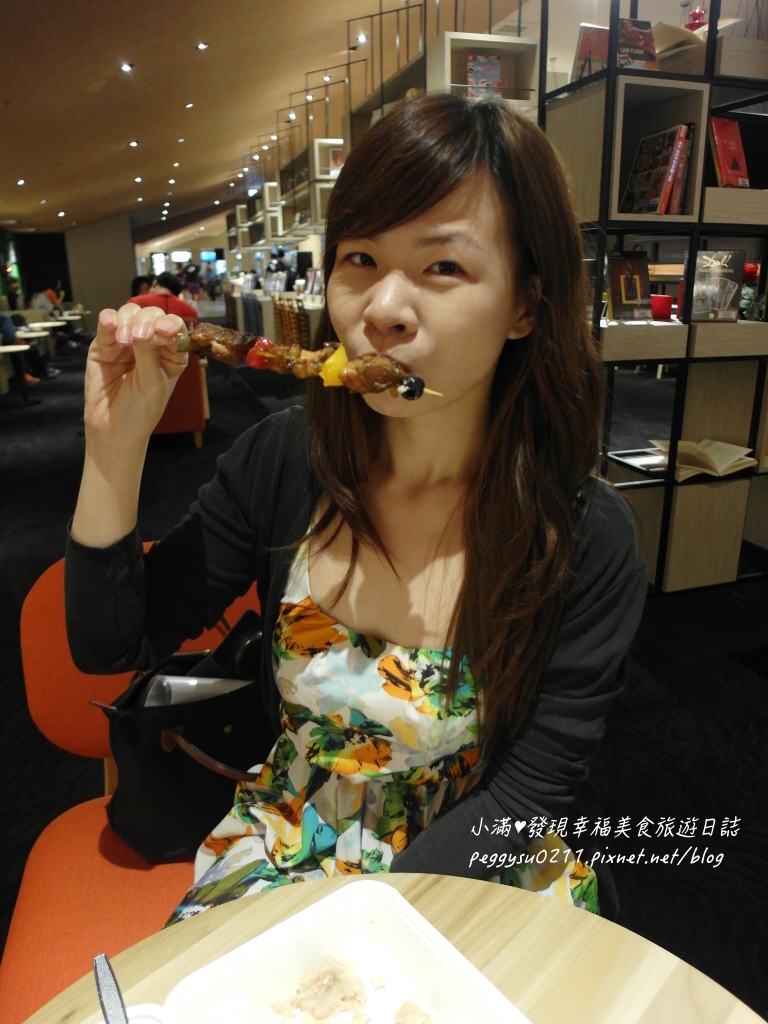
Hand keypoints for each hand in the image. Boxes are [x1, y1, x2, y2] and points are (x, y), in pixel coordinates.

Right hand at [84, 304, 188, 446]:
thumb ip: (149, 353)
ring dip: (128, 321)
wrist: (112, 430)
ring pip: (129, 314)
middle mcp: (150, 345)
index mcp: (171, 355)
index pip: (174, 329)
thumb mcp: (152, 384)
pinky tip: (111, 327)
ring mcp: (126, 343)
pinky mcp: (103, 346)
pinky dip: (109, 320)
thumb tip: (142, 326)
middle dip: (146, 322)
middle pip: (151, 316)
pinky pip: (106, 323)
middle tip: (140, 337)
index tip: (163, 332)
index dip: (170, 324)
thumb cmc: (140, 411)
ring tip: (124, 341)